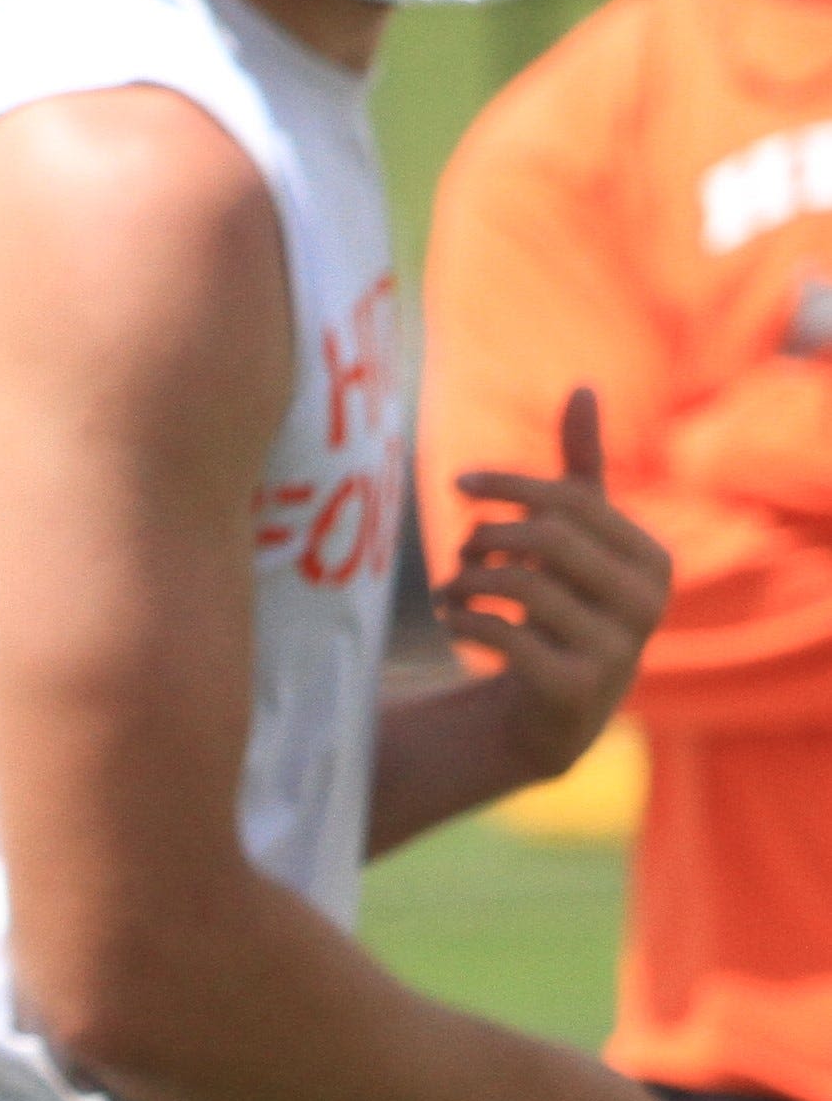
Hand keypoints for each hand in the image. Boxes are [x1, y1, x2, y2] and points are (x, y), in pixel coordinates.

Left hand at [437, 387, 671, 789]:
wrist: (555, 712)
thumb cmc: (564, 608)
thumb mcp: (575, 541)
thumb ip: (581, 472)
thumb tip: (582, 389)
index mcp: (651, 559)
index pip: (573, 500)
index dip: (511, 485)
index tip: (461, 483)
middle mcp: (646, 603)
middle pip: (548, 538)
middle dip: (489, 536)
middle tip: (462, 550)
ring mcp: (616, 651)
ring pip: (523, 586)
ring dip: (468, 580)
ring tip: (450, 589)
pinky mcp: (572, 690)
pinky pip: (507, 638)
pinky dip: (466, 620)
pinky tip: (453, 618)